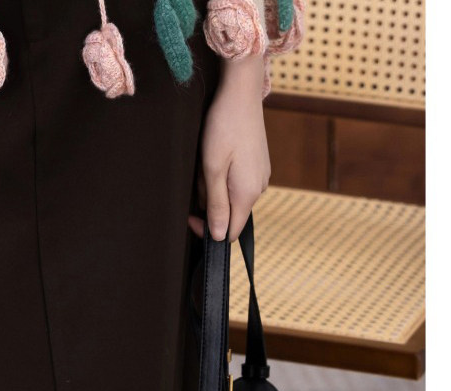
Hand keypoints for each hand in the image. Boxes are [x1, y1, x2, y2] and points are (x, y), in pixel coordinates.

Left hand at [192, 54, 270, 241]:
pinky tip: (215, 156)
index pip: (231, 231)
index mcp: (248, 193)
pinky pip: (236, 181)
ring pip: (231, 196)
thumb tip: (219, 235)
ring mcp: (260, 175)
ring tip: (206, 163)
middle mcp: (259, 188)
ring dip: (213, 187)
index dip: (209, 230)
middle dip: (208, 203)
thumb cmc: (223, 128)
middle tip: (197, 178)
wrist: (241, 94)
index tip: (190, 216)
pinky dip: (221, 175)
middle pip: (230, 213)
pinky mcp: (258, 164)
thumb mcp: (212, 168)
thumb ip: (216, 204)